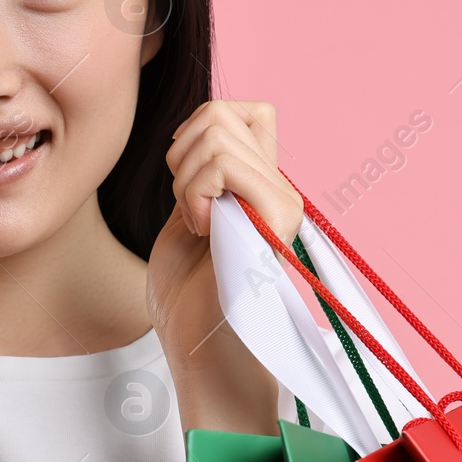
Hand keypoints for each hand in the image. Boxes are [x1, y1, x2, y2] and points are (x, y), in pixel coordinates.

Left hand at [146, 100, 300, 433]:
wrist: (200, 349)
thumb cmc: (187, 297)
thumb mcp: (186, 216)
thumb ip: (200, 174)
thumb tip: (198, 128)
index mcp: (259, 186)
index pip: (249, 111)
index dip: (201, 127)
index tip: (183, 178)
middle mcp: (278, 188)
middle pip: (222, 112)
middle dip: (181, 154)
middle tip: (187, 210)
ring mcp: (281, 202)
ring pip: (218, 135)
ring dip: (185, 180)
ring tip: (196, 225)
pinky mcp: (276, 219)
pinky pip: (224, 167)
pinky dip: (194, 194)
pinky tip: (202, 232)